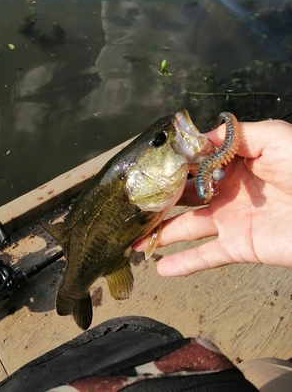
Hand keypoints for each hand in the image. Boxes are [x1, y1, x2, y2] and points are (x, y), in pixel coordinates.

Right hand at [134, 119, 291, 275]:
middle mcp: (225, 191)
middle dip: (158, 198)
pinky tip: (160, 268)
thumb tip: (198, 138)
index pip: (193, 164)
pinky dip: (184, 265)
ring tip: (132, 238)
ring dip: (160, 233)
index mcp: (232, 164)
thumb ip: (235, 135)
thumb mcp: (273, 137)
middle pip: (184, 196)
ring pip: (187, 227)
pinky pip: (206, 257)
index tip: (144, 166)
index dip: (169, 165)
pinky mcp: (237, 246)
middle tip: (129, 202)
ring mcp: (229, 220)